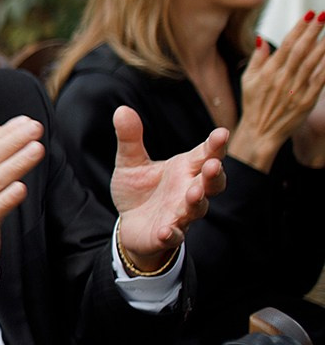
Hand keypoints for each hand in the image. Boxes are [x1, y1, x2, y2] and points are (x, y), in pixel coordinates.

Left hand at [112, 105, 226, 270]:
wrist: (130, 224)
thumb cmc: (138, 190)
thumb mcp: (130, 162)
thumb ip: (130, 139)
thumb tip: (122, 109)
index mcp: (184, 169)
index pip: (205, 155)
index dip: (215, 145)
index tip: (222, 133)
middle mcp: (189, 190)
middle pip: (211, 182)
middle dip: (214, 174)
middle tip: (213, 165)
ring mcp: (180, 213)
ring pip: (197, 208)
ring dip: (197, 201)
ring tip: (195, 193)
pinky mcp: (166, 234)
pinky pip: (174, 235)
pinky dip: (171, 233)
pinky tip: (166, 230)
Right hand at [236, 13, 324, 169]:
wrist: (260, 133)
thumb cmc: (254, 106)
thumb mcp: (247, 80)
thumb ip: (257, 58)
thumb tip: (262, 39)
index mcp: (268, 72)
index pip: (286, 44)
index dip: (298, 28)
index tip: (309, 14)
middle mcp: (282, 79)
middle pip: (300, 50)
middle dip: (313, 31)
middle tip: (323, 15)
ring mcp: (295, 90)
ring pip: (312, 62)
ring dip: (323, 45)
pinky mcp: (306, 101)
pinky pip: (320, 80)